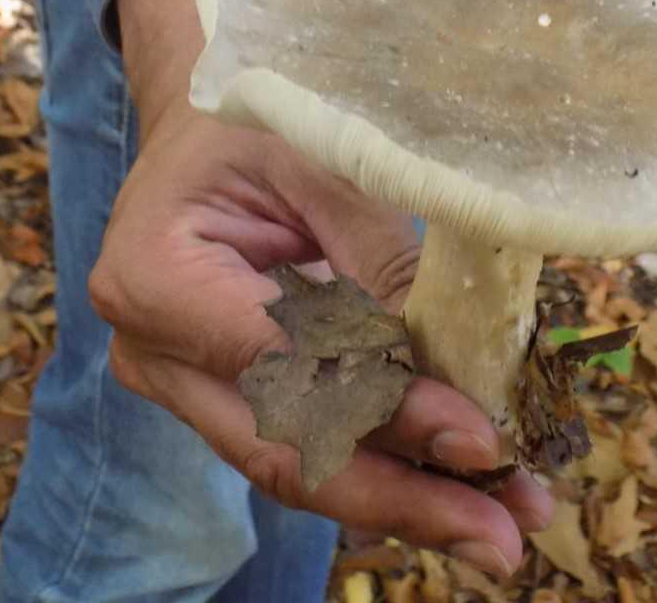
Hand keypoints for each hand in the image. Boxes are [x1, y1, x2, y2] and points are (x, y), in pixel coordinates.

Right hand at [91, 0, 551, 577]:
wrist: (207, 120)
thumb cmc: (262, 115)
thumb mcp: (326, 161)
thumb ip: (379, 266)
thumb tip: (459, 374)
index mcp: (154, 275)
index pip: (286, 368)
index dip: (386, 412)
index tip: (483, 442)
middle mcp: (153, 351)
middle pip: (284, 452)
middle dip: (402, 500)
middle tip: (503, 540)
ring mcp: (184, 383)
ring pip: (300, 466)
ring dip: (407, 497)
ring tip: (503, 522)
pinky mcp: (226, 393)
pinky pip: (308, 443)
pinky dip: (386, 464)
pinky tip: (462, 489)